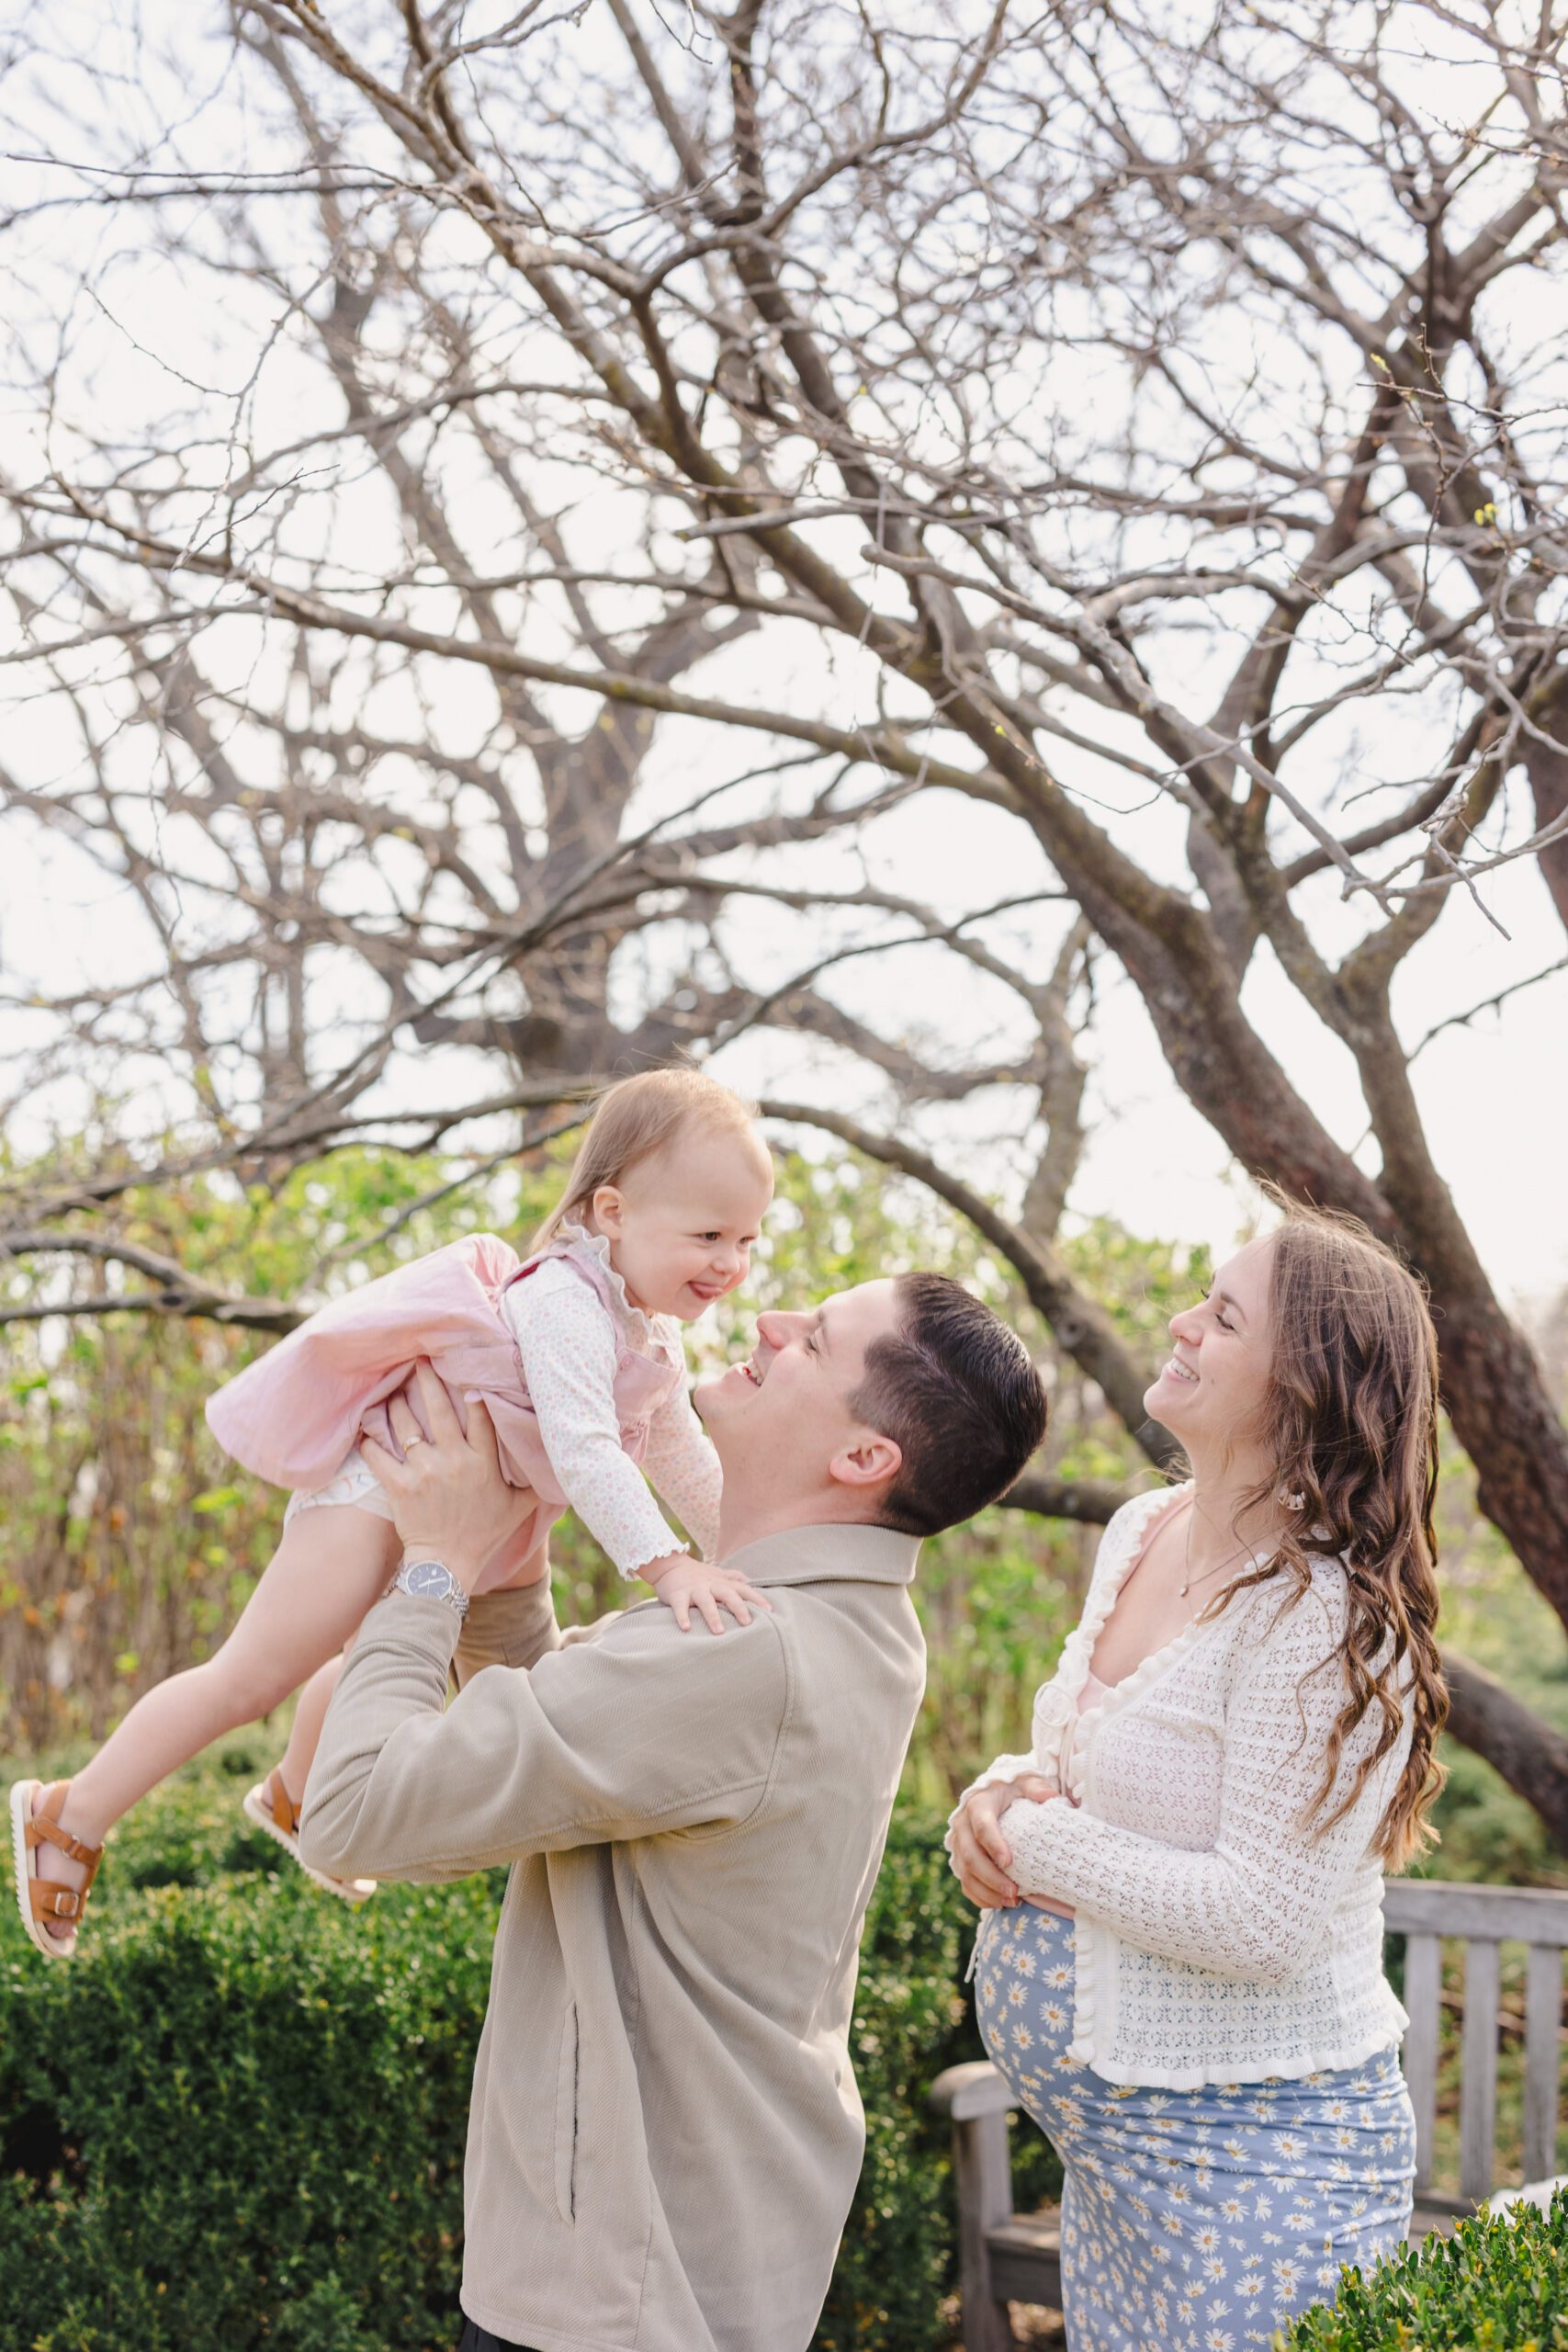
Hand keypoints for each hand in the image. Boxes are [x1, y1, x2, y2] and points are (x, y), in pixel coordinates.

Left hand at [360, 1362, 536, 1593]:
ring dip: (396, 1404)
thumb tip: (557, 1465)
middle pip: (440, 1409)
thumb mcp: (519, 1509)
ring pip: (406, 1425)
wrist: (447, 1566)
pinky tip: (364, 1427)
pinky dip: (369, 1440)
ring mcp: (425, 1471)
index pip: (480, 1414)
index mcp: (484, 1462)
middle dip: (427, 1380)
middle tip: (418, 1358)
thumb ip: (536, 1483)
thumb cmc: (484, 1536)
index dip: (472, 1387)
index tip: (463, 1366)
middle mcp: (454, 1460)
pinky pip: (379, 1455)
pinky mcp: (399, 1486)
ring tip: (391, 1390)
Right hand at [641, 1550, 774, 1635]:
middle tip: (747, 1623)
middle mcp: (711, 1584)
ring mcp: (694, 1589)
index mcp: (722, 1582)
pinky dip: (682, 1616)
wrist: (669, 1565)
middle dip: (738, 1608)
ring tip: (719, 1632)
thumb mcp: (718, 1573)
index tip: (770, 1611)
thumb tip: (753, 1582)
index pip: (744, 1589)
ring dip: (713, 1616)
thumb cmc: (698, 1574)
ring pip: (705, 1601)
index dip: (757, 1598)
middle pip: (728, 1594)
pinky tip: (686, 1628)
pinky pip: (680, 1606)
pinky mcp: (677, 1594)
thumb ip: (734, 1577)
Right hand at [948, 1773, 1056, 1908]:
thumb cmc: (1011, 1790)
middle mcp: (962, 1825)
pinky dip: (979, 1897)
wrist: (990, 1793)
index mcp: (978, 1805)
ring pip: (965, 1873)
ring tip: (1012, 1902)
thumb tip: (1051, 1798)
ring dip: (986, 1891)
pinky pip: (964, 1883)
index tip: (1009, 1863)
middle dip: (991, 1877)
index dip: (993, 1845)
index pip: (982, 1827)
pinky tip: (999, 1904)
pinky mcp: (959, 1859)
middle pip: (970, 1856)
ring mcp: (958, 1844)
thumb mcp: (1023, 1782)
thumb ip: (1036, 1788)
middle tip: (1014, 1892)